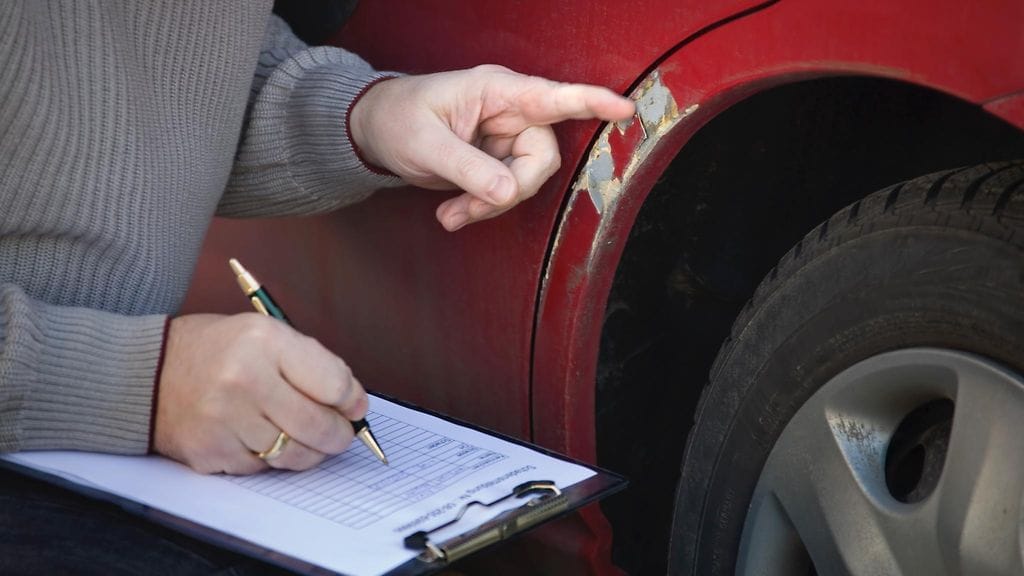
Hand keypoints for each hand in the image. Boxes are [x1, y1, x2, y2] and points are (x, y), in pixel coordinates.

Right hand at [153, 313, 367, 473]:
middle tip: (341, 434)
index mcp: (265, 341)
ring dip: (309, 452)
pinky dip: (270, 459)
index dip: (352, 400)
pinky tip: (261, 439)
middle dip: (339, 435)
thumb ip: (312, 364)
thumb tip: (354, 404)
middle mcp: (243, 378)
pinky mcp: (209, 451)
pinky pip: (262, 469)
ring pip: (294, 454)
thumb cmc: (216, 351)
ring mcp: (224, 419)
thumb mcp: (265, 334)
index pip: (333, 383)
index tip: (354, 406)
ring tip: (306, 438)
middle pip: (318, 425)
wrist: (146, 373)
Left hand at [349, 65, 634, 230]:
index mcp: (496, 91)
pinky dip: (482, 208)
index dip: (592, 102)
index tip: (625, 108)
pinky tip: (451, 214)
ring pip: (525, 182)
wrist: (376, 132)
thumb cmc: (398, 119)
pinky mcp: (497, 163)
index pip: (553, 96)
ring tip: (450, 214)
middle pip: (542, 158)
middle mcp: (509, 113)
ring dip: (489, 206)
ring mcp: (505, 140)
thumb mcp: (426, 145)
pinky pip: (506, 193)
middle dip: (510, 190)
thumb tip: (507, 192)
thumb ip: (468, 168)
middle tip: (470, 208)